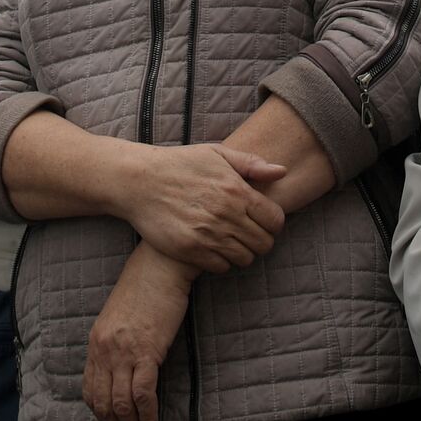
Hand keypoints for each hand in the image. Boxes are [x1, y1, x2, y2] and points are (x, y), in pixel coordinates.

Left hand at [83, 243, 197, 420]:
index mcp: (96, 342)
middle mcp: (105, 350)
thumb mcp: (119, 316)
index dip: (100, 409)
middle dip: (114, 420)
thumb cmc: (145, 286)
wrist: (161, 266)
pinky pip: (142, 392)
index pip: (90, 388)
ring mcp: (124, 352)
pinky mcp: (148, 351)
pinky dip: (147, 412)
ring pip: (121, 402)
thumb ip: (115, 341)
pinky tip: (152, 419)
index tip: (112, 417)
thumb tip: (122, 363)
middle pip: (103, 400)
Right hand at [114, 143, 286, 271]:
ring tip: (233, 242)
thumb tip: (282, 172)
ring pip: (244, 258)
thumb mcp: (217, 154)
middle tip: (250, 235)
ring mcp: (208, 234)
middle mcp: (226, 214)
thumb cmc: (180, 164)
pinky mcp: (189, 249)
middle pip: (263, 243)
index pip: (275, 220)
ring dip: (243, 252)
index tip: (265, 222)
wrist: (139, 181)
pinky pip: (220, 267)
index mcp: (237, 190)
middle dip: (262, 241)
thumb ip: (252, 164)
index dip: (274, 224)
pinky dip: (222, 262)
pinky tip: (214, 249)